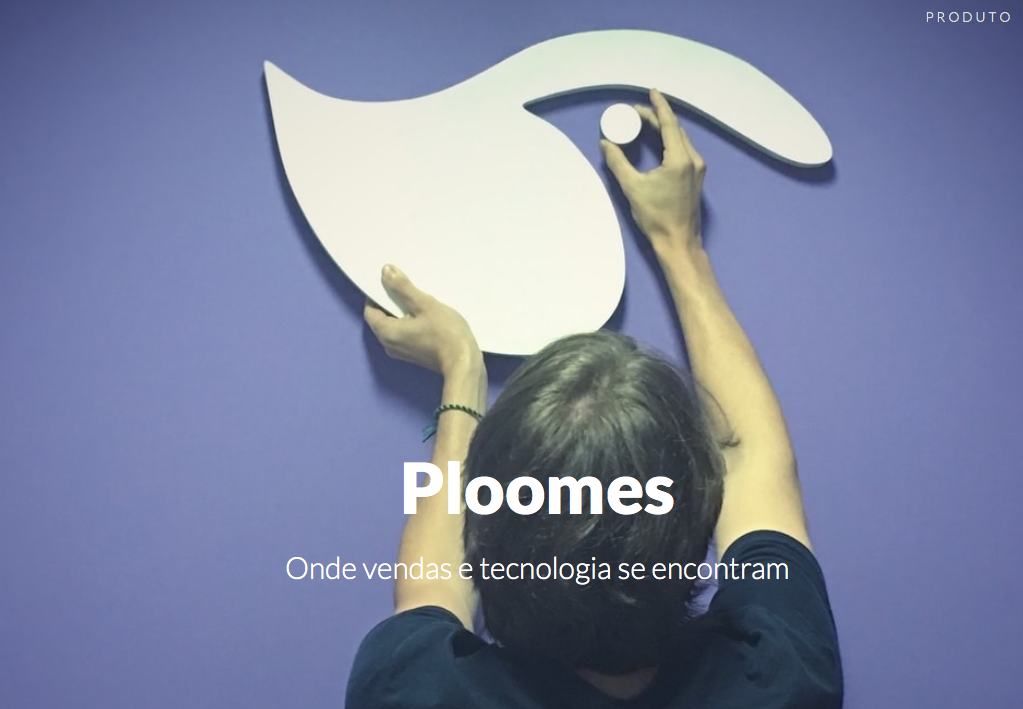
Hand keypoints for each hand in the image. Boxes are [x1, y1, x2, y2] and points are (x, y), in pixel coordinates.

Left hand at [364, 265, 481, 376]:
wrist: (464, 364)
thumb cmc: (445, 333)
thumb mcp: (425, 305)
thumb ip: (403, 288)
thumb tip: (385, 272)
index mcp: (386, 333)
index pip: (370, 311)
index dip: (376, 295)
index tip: (389, 282)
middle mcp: (388, 345)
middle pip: (380, 319)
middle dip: (389, 302)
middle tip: (404, 287)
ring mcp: (401, 352)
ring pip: (393, 327)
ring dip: (400, 312)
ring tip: (416, 299)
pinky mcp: (413, 355)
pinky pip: (403, 334)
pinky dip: (408, 323)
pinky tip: (423, 314)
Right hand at [600, 88, 705, 257]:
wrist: (678, 242)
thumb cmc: (656, 217)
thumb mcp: (632, 187)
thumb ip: (617, 162)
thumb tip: (605, 144)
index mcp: (680, 159)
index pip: (669, 123)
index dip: (659, 106)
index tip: (650, 92)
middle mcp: (693, 159)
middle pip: (675, 129)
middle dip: (657, 117)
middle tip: (636, 112)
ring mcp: (697, 169)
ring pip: (681, 139)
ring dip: (664, 128)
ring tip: (645, 123)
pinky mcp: (696, 177)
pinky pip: (683, 150)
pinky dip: (670, 141)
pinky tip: (659, 142)